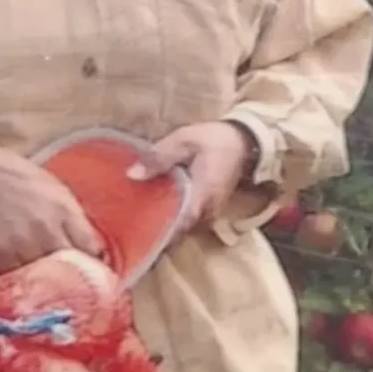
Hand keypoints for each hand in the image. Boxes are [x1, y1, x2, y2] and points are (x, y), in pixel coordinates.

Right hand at [0, 149, 106, 276]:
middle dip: (73, 274)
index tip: (92, 271)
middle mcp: (48, 227)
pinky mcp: (1, 251)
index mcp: (65, 209)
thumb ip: (73, 217)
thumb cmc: (20, 179)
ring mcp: (24, 241)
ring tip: (47, 284)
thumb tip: (90, 247)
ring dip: (47, 280)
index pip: (90, 247)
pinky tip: (23, 278)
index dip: (94, 262)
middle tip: (72, 283)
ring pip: (44, 274)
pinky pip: (18, 275)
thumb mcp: (56, 190)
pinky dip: (22, 278)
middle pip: (70, 265)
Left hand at [128, 121, 254, 233]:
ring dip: (164, 223)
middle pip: (178, 231)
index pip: (178, 225)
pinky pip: (189, 221)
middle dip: (155, 228)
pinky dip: (173, 217)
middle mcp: (208, 211)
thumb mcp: (184, 140)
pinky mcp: (209, 211)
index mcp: (203, 195)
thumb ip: (160, 157)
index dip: (156, 230)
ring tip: (138, 215)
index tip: (133, 229)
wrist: (244, 141)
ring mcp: (211, 214)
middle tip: (128, 221)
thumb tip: (132, 175)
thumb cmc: (215, 140)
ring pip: (183, 228)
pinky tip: (156, 207)